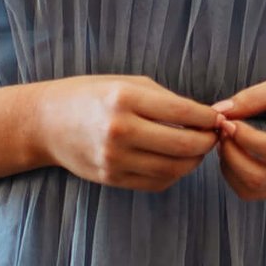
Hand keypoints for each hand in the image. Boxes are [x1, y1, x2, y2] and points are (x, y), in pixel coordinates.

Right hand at [34, 74, 220, 191]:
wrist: (47, 123)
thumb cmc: (91, 96)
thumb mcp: (126, 84)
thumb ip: (166, 100)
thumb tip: (208, 115)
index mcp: (124, 99)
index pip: (183, 113)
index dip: (209, 117)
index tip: (218, 118)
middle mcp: (119, 130)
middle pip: (183, 145)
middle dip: (207, 141)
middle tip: (214, 135)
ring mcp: (114, 158)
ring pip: (173, 168)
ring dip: (194, 160)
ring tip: (197, 148)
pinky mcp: (112, 178)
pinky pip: (156, 182)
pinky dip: (174, 173)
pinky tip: (175, 160)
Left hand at [213, 74, 265, 201]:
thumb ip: (255, 97)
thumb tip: (220, 110)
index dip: (244, 138)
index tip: (228, 120)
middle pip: (260, 177)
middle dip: (231, 155)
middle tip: (222, 130)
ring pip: (253, 190)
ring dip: (229, 167)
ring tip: (226, 141)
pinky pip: (254, 193)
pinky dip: (235, 176)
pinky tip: (234, 153)